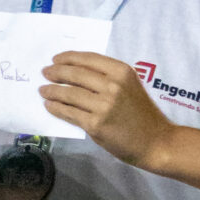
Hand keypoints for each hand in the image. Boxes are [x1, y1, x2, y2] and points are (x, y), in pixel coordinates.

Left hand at [41, 51, 170, 167]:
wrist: (156, 142)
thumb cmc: (143, 115)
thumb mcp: (130, 86)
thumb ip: (108, 78)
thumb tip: (76, 73)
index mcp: (122, 72)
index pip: (88, 59)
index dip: (68, 57)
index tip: (56, 59)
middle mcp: (112, 85)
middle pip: (75, 74)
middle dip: (56, 72)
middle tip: (45, 72)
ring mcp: (103, 105)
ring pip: (69, 94)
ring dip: (52, 91)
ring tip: (43, 90)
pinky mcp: (96, 124)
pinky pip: (70, 113)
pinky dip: (56, 108)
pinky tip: (49, 105)